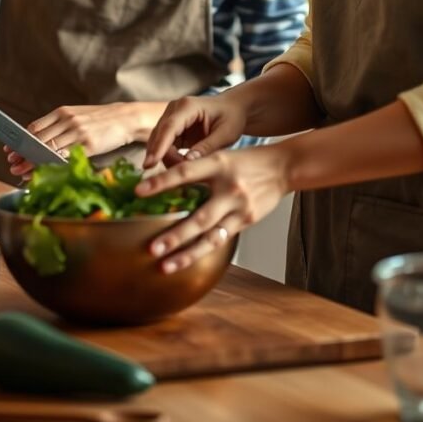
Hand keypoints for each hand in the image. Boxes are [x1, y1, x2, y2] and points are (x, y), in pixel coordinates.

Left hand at [5, 102, 162, 176]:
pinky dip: (53, 166)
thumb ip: (58, 124)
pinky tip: (45, 173)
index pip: (35, 127)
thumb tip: (37, 138)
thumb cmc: (100, 119)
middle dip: (22, 154)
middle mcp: (69, 120)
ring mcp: (79, 133)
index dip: (20, 140)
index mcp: (63, 111)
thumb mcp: (77, 115)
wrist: (125, 118)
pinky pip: (67, 158)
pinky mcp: (90, 145)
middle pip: (38, 139)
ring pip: (49, 150)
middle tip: (11, 164)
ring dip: (33, 163)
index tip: (9, 150)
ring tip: (21, 172)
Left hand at [135, 146, 291, 273]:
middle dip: (175, 236)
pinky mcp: (247, 221)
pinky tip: (186, 260)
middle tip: (151, 248)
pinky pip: (221, 239)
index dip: (161, 182)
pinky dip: (202, 250)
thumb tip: (165, 179)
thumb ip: (197, 168)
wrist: (283, 167)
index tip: (138, 192)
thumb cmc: (246, 161)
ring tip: (165, 265)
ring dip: (187, 254)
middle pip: (199, 217)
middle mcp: (229, 188)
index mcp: (219, 164)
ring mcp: (240, 208)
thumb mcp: (221, 156)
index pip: (185, 173)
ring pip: (210, 237)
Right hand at [143, 93, 247, 169]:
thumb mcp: (225, 134)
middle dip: (162, 157)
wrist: (233, 108)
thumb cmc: (232, 118)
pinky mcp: (171, 128)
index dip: (159, 146)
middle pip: (159, 135)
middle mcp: (174, 109)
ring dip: (167, 159)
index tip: (150, 164)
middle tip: (179, 176)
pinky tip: (181, 167)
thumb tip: (187, 163)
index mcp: (188, 106)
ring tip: (186, 170)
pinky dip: (169, 158)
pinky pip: (163, 146)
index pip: (169, 127)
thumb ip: (207, 148)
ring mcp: (170, 117)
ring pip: (158, 142)